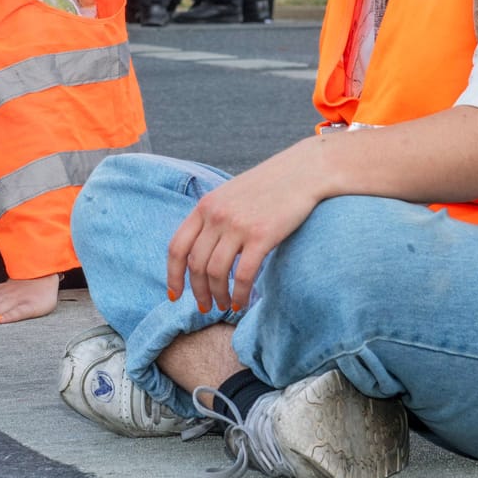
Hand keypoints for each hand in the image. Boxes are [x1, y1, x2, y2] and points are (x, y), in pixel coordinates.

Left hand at [167, 140, 325, 312]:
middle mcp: (216, 215)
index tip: (174, 295)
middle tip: (205, 307)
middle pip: (196, 264)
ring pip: (216, 273)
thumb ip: (214, 218)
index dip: (173, 275)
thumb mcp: (231, 194)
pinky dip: (240, 294)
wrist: (303, 171)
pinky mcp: (261, 236)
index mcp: (205, 205)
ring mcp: (238, 226)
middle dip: (197, 292)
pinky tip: (242, 303)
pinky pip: (243, 275)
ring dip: (218, 295)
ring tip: (224, 305)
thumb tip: (203, 251)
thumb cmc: (269, 185)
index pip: (177, 247)